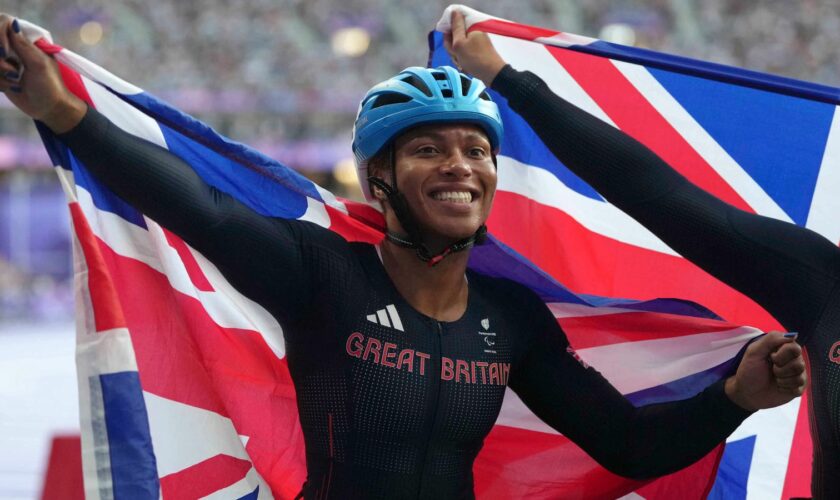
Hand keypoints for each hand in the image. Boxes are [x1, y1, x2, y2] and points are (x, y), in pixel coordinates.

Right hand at [0, 14, 85, 132]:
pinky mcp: (1, 75)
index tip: (4, 51)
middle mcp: (14, 49)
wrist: (50, 109)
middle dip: (0, 61)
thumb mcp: (39, 64)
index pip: (3, 23)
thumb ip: (23, 45)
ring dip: (0, 73)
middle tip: (14, 73)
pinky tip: (12, 88)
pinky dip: (0, 82)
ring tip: (15, 81)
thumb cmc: (50, 85)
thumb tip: (11, 22)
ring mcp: (6, 62)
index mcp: (26, 41)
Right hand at [443, 9, 506, 86]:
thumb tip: (454, 12)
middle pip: (455, 37)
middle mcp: (475, 32)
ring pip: (459, 47)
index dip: (448, 36)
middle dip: (453, 48)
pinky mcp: (479, 51)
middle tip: (457, 56)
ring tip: (462, 63)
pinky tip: (466, 66)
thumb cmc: (475, 59)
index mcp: (471, 27)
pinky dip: (463, 60)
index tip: (451, 46)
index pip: (453, 25)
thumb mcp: (459, 43)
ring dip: (457, 56)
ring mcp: (478, 42)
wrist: (492, 74)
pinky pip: (466, 53)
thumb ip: (455, 28)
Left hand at [725, 331, 805, 411]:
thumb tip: (793, 335)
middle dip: (781, 369)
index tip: (770, 357)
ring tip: (774, 378)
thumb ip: (771, 339)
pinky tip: (779, 387)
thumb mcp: (754, 351)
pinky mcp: (798, 387)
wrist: (747, 392)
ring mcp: (798, 374)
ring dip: (782, 379)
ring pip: (800, 376)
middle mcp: (794, 359)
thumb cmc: (749, 370)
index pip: (795, 348)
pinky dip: (785, 388)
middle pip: (799, 363)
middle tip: (771, 370)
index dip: (781, 355)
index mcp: (784, 348)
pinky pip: (799, 387)